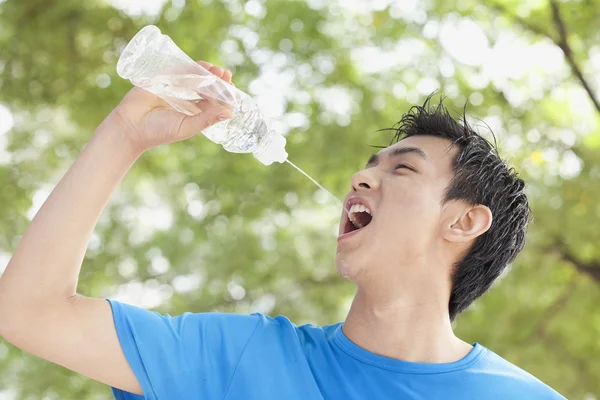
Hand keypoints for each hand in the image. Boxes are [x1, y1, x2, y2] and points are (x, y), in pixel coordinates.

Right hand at [104, 61, 233, 152]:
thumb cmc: (159, 131)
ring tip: (216, 69)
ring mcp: (176, 89)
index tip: (232, 89)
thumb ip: (206, 119)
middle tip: (226, 75)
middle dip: (218, 80)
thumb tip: (229, 113)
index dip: (224, 95)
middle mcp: (188, 100)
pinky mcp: (164, 79)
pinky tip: (202, 66)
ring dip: (208, 72)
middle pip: (208, 87)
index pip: (214, 101)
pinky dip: (192, 67)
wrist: (131, 125)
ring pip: (196, 77)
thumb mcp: (187, 127)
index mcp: (195, 113)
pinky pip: (180, 70)